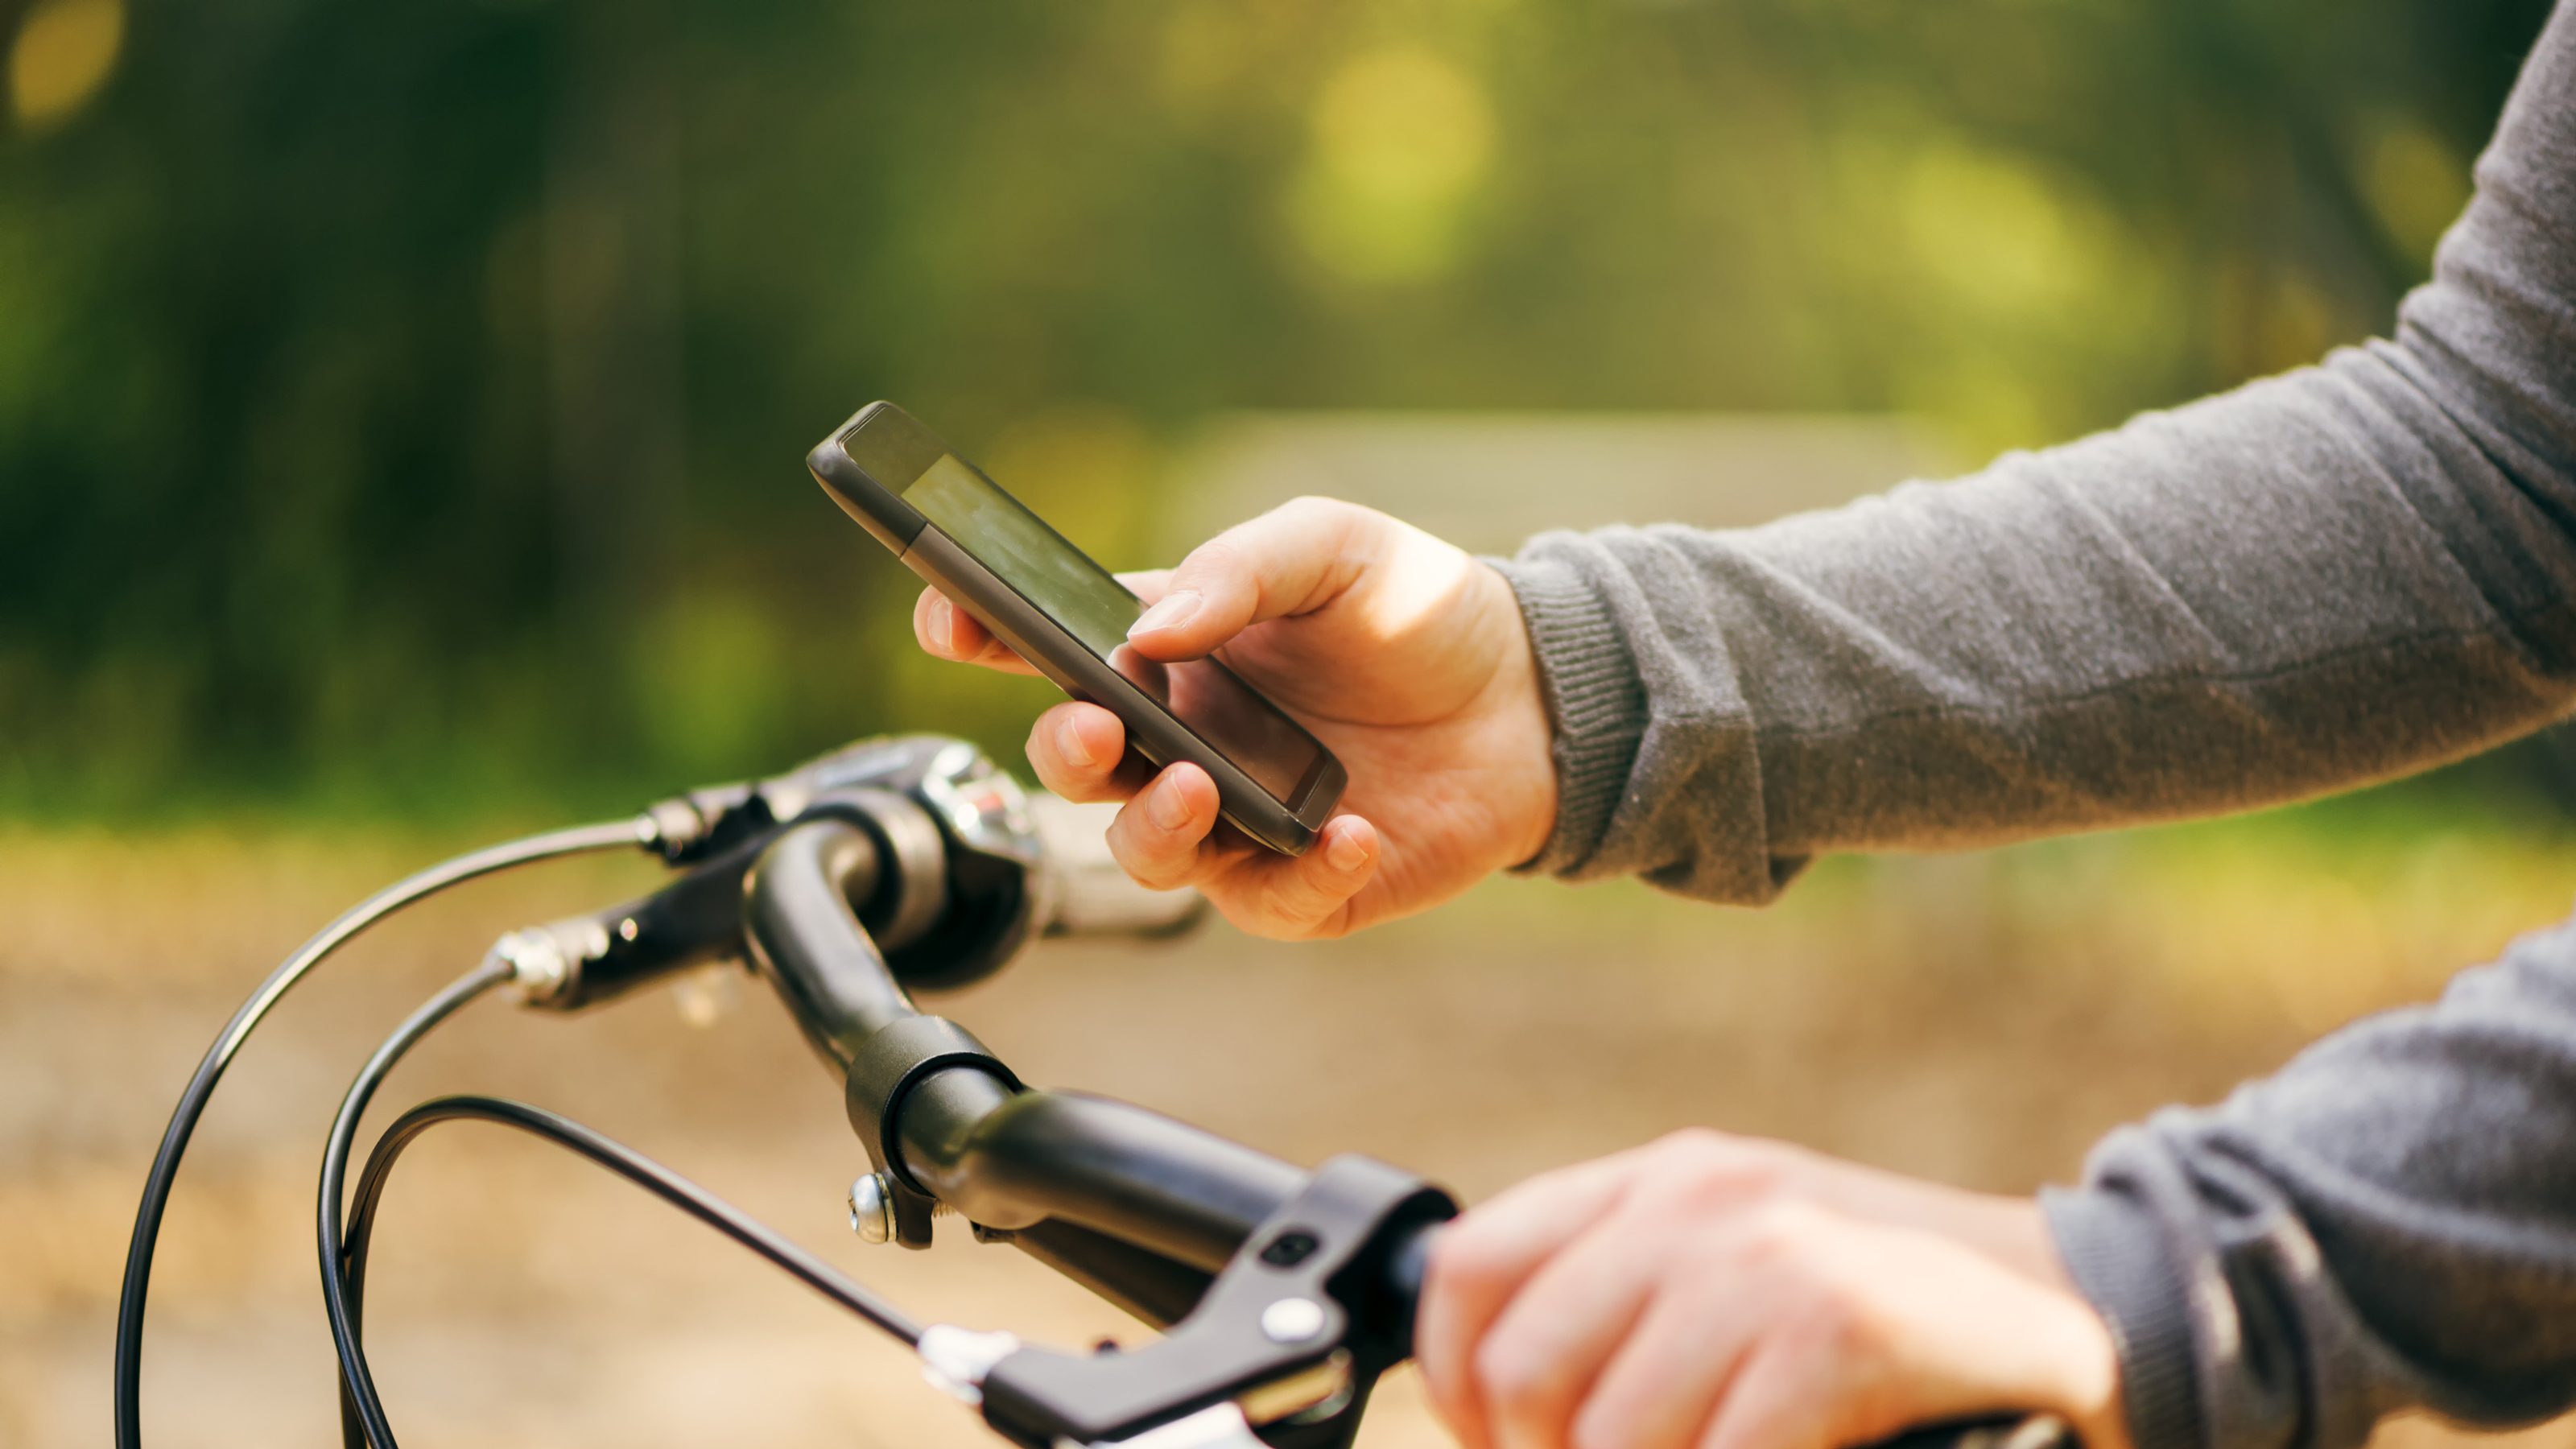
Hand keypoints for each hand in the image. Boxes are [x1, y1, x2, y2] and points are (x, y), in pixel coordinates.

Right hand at [914, 497, 1554, 939]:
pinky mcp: (1302, 885)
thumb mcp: (1332, 546)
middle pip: (1076, 767)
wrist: (1534, 692)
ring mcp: (1234, 819)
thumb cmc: (1414, 610)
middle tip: (1099, 731)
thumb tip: (1154, 629)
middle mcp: (1180, 741)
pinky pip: (1268, 901)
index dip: (980, 634)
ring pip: (1145, 853)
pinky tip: (1346, 831)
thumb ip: (1242, 567)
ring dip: (1154, 828)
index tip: (948, 618)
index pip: (1044, 648)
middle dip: (1065, 754)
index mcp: (1164, 649)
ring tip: (1203, 785)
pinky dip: (1300, 874)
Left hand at [1416, 1130, 2131, 1448]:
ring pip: (1611, 1434)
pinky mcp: (1842, 1325)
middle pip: (1521, 1370)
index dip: (1455, 1385)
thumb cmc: (1886, 1316)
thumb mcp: (1737, 1268)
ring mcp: (1770, 1258)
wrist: (2072, 1304)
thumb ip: (1625, 1301)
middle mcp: (1697, 1201)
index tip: (1497, 1446)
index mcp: (1656, 1181)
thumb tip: (1495, 1406)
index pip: (1465, 1267)